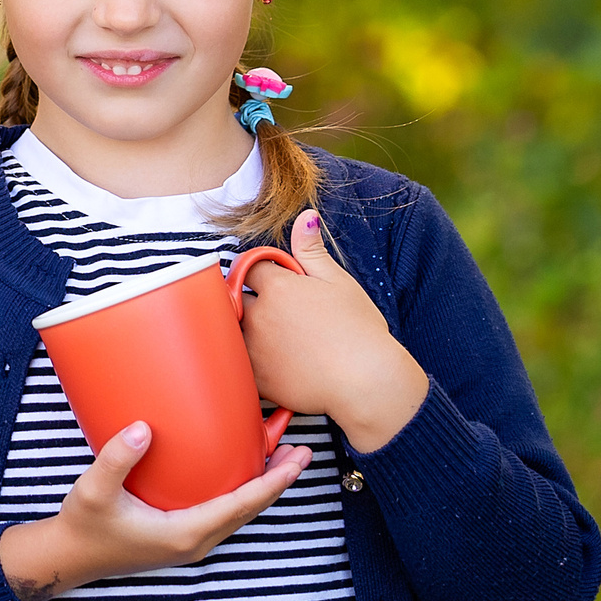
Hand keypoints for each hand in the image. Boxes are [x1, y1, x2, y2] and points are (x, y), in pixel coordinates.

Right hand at [0, 423, 310, 600]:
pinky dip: (242, 491)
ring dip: (263, 486)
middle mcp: (194, 541)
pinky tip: (242, 470)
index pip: (239, 506)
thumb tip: (141, 429)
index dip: (270, 483)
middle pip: (248, 509)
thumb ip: (116, 460)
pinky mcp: (181, 535)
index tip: (295, 462)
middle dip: (278, 480)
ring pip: (238, 512)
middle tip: (303, 451)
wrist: (68, 556)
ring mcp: (189, 541)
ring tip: (284, 457)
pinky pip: (223, 512)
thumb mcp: (93, 490)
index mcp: (183, 534)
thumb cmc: (82, 526)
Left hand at [240, 209, 427, 452]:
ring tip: (274, 338)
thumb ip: (312, 251)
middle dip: (250, 299)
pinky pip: (237, 362)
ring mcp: (253, 348)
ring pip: (233, 330)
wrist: (366, 383)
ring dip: (244, 329)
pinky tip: (271, 361)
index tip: (277, 281)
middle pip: (237, 297)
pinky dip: (246, 359)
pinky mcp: (255, 379)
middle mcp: (258, 315)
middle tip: (279, 313)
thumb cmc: (359, 331)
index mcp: (277, 287)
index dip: (263, 272)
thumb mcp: (339, 282)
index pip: (251, 267)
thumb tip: (305, 217)